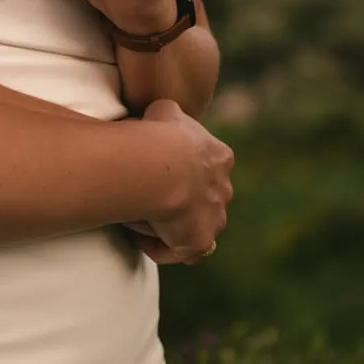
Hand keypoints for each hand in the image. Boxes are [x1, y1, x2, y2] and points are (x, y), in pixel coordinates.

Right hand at [133, 99, 233, 264]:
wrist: (160, 165)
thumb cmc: (158, 135)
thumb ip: (168, 117)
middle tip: (151, 199)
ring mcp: (215, 219)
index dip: (184, 172)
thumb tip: (159, 118)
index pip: (207, 168)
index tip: (159, 173)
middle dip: (183, 204)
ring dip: (174, 228)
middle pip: (206, 201)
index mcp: (219, 157)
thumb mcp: (164, 111)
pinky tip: (140, 238)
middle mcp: (224, 190)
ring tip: (143, 220)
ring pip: (196, 228)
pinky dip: (161, 248)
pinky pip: (180, 252)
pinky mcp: (200, 242)